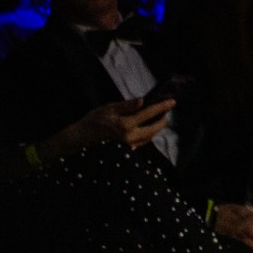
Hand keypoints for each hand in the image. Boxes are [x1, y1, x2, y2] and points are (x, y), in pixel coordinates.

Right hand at [40, 96, 171, 163]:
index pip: (149, 114)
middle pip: (154, 129)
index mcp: (125, 125)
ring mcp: (128, 146)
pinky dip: (147, 135)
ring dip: (156, 128)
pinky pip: (142, 143)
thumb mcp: (107, 109)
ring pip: (149, 137)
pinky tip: (146, 128)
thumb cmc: (92, 122)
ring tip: (157, 118)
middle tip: (165, 111)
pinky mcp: (126, 151)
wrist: (80, 140)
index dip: (162, 107)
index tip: (172, 102)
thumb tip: (142, 100)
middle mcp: (129, 138)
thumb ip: (126, 105)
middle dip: (162, 119)